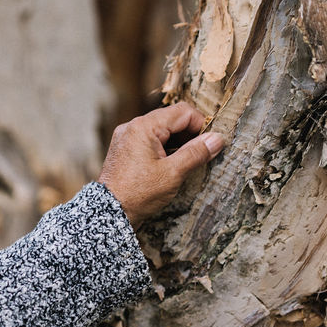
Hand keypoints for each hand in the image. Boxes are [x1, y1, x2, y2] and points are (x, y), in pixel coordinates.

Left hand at [98, 102, 224, 227]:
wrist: (109, 213)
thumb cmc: (138, 193)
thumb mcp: (173, 173)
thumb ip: (196, 153)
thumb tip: (217, 139)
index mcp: (144, 126)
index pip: (183, 112)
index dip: (202, 125)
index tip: (211, 144)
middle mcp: (133, 126)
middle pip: (172, 118)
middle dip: (191, 134)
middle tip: (202, 154)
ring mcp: (127, 136)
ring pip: (162, 129)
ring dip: (179, 142)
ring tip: (188, 161)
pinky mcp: (125, 148)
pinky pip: (151, 139)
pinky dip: (165, 147)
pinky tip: (172, 164)